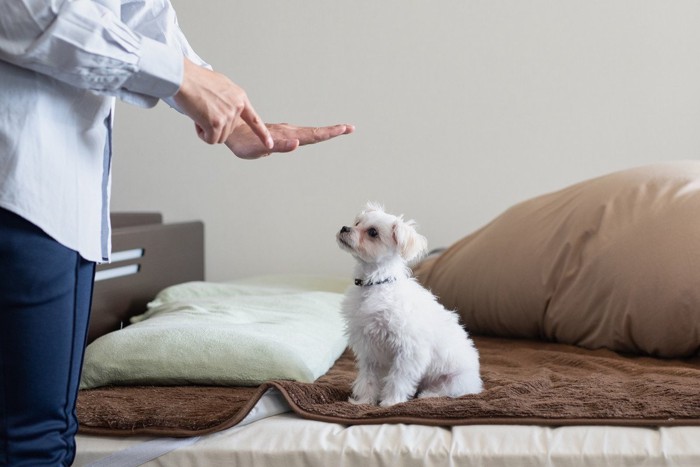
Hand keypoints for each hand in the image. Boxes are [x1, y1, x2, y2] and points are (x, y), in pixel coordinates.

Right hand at [174, 59, 272, 147]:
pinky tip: (197, 120)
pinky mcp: (216, 123)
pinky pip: (211, 140)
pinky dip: (202, 135)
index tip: (269, 145)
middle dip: (215, 126)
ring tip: (199, 113)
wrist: (183, 77)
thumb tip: (229, 109)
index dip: (262, 134)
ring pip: (219, 137)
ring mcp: (228, 115)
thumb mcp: (222, 86)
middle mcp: (237, 107)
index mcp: (240, 97)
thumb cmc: (196, 80)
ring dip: (207, 130)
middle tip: (204, 111)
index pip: (254, 120)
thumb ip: (229, 99)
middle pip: (229, 131)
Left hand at [225, 122, 354, 159]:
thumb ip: (280, 146)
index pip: (313, 135)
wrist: (231, 131)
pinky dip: (311, 134)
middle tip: (349, 128)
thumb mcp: (260, 147)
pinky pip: (300, 134)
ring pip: (309, 132)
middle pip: (315, 132)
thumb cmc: (243, 142)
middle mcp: (289, 132)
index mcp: (288, 135)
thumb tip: (297, 143)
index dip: (330, 132)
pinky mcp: (281, 134)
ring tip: (338, 130)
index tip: (345, 128)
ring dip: (324, 132)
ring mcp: (286, 132)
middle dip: (333, 131)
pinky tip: (314, 135)